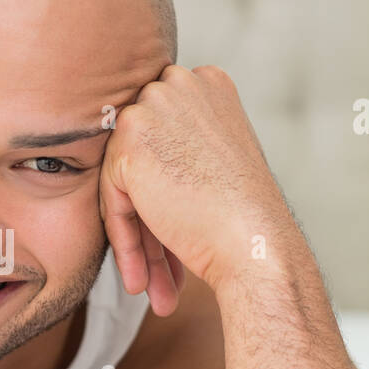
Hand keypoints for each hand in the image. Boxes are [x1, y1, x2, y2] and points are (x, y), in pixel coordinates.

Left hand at [100, 65, 292, 310]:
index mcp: (206, 83)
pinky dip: (125, 241)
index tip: (169, 233)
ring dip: (135, 237)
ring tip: (149, 285)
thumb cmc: (244, 215)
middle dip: (145, 217)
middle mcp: (180, 84)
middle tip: (157, 271)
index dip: (162, 189)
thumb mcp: (215, 159)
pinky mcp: (131, 140)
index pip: (160, 136)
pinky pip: (112, 199)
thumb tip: (137, 163)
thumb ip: (179, 145)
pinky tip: (140, 279)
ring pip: (121, 179)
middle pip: (138, 156)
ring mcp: (155, 107)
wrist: (255, 243)